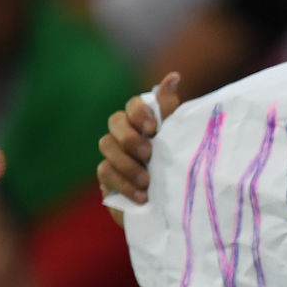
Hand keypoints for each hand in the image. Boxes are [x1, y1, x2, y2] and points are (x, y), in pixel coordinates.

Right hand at [96, 72, 180, 217]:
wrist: (180, 210)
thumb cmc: (181, 169)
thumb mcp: (180, 139)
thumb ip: (171, 110)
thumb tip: (173, 76)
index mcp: (146, 122)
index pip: (133, 105)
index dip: (139, 113)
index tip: (155, 128)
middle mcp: (127, 135)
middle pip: (114, 122)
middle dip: (130, 137)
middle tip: (149, 153)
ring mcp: (114, 156)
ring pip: (106, 146)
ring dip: (127, 163)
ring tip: (147, 181)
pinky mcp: (108, 179)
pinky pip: (105, 172)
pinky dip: (123, 184)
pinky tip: (142, 197)